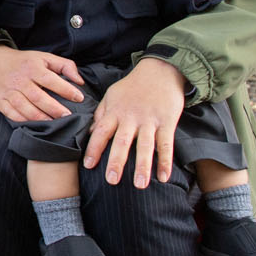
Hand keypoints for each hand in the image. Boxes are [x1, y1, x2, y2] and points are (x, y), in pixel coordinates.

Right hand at [0, 45, 86, 121]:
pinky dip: (24, 121)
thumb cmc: (24, 62)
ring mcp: (8, 91)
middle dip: (54, 108)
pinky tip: (35, 125)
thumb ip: (65, 66)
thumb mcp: (44, 57)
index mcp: (32, 67)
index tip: (79, 98)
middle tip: (68, 116)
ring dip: (40, 118)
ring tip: (54, 124)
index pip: (50, 80)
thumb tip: (79, 81)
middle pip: (37, 97)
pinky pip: (12, 114)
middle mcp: (19, 79)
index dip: (66, 90)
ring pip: (24, 108)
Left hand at [83, 56, 186, 188]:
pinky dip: (165, 161)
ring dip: (143, 166)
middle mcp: (131, 118)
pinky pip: (166, 144)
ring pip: (145, 146)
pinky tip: (164, 177)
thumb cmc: (133, 85)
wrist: (161, 69)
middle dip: (116, 162)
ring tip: (139, 185)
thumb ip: (101, 114)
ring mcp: (150, 121)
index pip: (101, 132)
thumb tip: (89, 133)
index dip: (94, 148)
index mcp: (115, 111)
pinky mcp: (167, 122)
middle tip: (111, 181)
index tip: (88, 165)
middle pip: (122, 142)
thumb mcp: (112, 95)